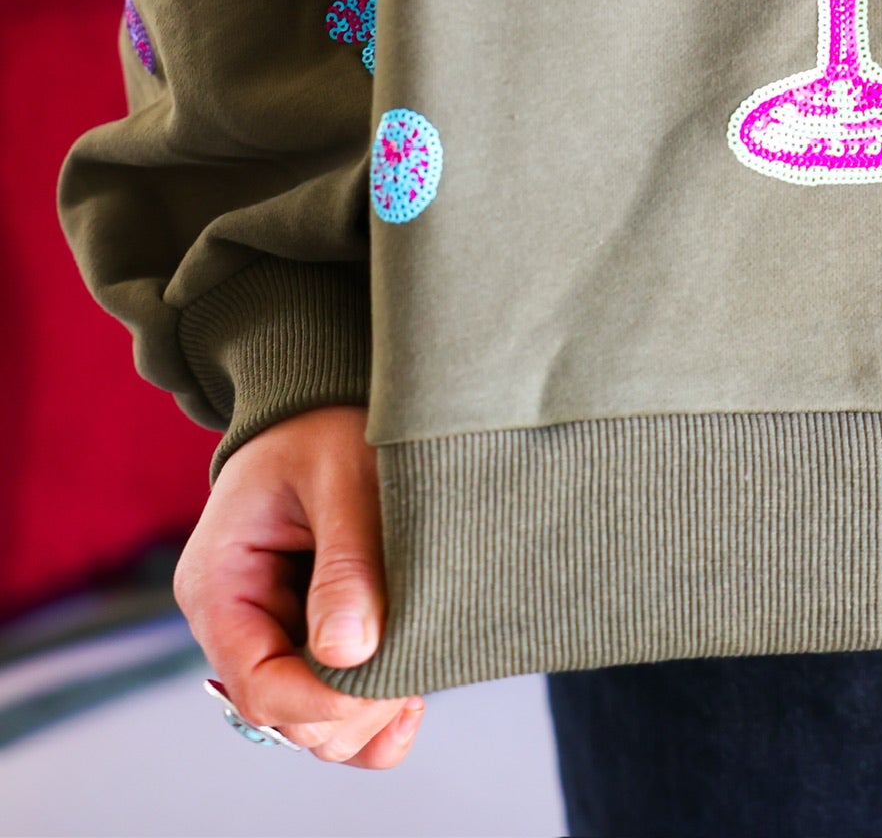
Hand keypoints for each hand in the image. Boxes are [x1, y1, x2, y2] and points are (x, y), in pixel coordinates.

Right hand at [174, 404, 424, 768]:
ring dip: (368, 712)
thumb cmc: (326, 423)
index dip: (324, 702)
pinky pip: (332, 702)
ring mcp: (269, 635)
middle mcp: (234, 623)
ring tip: (421, 670)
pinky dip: (371, 711)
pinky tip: (412, 693)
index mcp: (219, 585)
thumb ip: (346, 561)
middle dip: (353, 708)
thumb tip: (349, 652)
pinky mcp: (307, 637)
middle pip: (287, 717)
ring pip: (313, 722)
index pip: (258, 686)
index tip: (392, 690)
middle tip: (419, 668)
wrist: (326, 400)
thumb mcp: (342, 474)